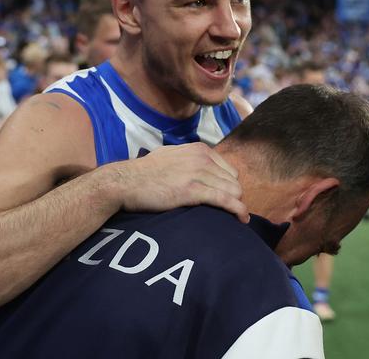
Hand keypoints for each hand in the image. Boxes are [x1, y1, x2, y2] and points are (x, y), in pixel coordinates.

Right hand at [111, 143, 247, 222]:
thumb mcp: (170, 155)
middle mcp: (202, 158)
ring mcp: (198, 173)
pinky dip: (237, 210)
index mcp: (198, 149)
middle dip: (234, 196)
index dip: (229, 185)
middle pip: (233, 180)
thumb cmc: (144, 172)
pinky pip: (225, 200)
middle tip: (228, 211)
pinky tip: (241, 219)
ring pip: (233, 190)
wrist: (126, 181)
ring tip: (236, 218)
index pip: (228, 169)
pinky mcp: (193, 191)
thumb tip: (196, 166)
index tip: (226, 198)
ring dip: (237, 205)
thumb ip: (187, 158)